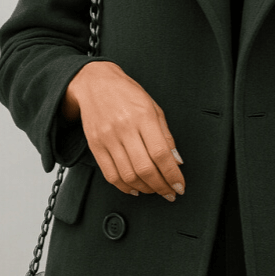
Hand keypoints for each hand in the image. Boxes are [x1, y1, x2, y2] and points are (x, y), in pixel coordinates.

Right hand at [63, 62, 186, 200]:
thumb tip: (177, 160)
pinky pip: (110, 174)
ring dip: (145, 189)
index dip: (172, 174)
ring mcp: (108, 138)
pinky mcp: (95, 146)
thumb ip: (166, 135)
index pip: (161, 154)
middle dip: (161, 186)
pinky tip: (135, 189)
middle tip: (170, 192)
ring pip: (128, 175)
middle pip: (145, 168)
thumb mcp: (153, 107)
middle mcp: (124, 128)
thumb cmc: (126, 93)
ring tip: (155, 190)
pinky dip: (124, 187)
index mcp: (143, 116)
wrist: (95, 83)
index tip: (179, 185)